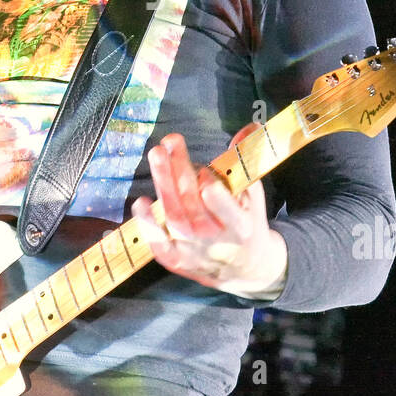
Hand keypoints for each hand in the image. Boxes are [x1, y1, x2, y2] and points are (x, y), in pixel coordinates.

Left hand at [131, 124, 287, 295]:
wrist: (246, 269)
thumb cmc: (248, 223)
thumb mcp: (254, 195)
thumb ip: (246, 162)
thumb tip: (250, 126)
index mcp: (241, 227)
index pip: (227, 212)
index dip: (215, 196)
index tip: (204, 174)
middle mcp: (214, 242)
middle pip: (193, 205)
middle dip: (180, 171)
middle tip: (171, 142)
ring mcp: (192, 252)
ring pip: (174, 216)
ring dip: (163, 183)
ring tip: (157, 154)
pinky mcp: (175, 260)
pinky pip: (158, 244)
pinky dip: (148, 225)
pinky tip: (141, 202)